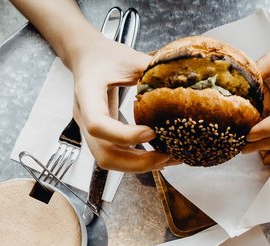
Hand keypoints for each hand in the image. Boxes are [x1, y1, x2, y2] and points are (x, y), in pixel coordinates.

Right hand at [69, 34, 173, 171]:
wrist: (87, 57)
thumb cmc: (105, 56)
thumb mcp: (129, 57)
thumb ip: (152, 71)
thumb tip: (184, 80)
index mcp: (87, 94)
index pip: (98, 125)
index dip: (125, 135)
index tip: (152, 133)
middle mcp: (84, 117)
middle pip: (103, 154)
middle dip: (136, 162)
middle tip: (166, 156)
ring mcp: (90, 130)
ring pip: (109, 160)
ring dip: (138, 166)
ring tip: (167, 159)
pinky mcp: (101, 136)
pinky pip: (115, 155)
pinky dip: (136, 161)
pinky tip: (158, 156)